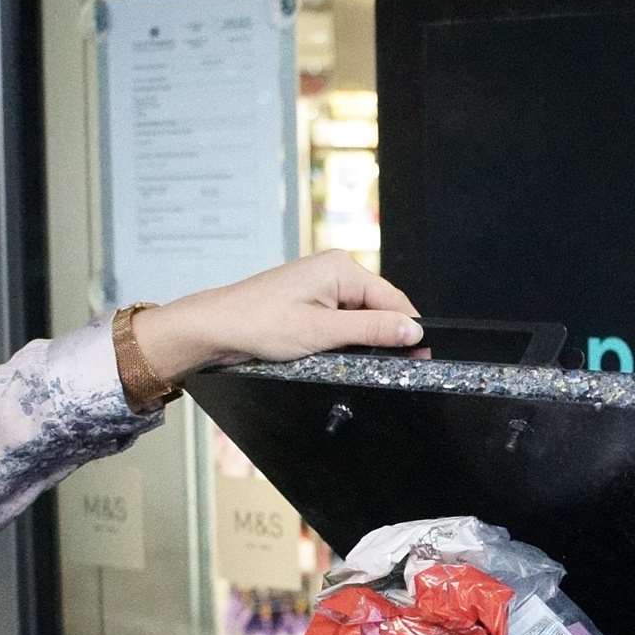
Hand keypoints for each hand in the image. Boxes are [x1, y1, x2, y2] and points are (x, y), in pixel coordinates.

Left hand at [130, 251, 422, 383]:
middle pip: (381, 307)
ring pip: (363, 316)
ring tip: (351, 359)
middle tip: (387, 367)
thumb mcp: (323, 332)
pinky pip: (344, 319)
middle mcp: (335, 269)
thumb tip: (414, 330)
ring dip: (363, 340)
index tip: (420, 358)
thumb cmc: (259, 324)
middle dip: (384, 336)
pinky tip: (335, 352)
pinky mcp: (313, 300)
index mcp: (341, 267)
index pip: (394, 299)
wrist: (215, 328)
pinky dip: (345, 338)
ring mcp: (323, 284)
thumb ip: (372, 330)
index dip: (408, 330)